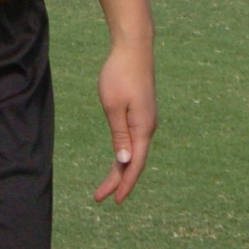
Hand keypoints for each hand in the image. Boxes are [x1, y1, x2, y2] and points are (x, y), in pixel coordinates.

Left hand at [91, 38, 155, 203]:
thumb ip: (119, 135)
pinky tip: (119, 158)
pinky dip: (125, 154)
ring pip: (135, 151)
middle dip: (118, 181)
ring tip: (107, 185)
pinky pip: (134, 140)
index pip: (134, 164)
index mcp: (143, 128)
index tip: (114, 201)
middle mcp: (148, 127)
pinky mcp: (142, 112)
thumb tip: (124, 162)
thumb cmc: (120, 75)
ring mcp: (146, 119)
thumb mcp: (114, 107)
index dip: (124, 184)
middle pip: (134, 161)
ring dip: (121, 169)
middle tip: (100, 197)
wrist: (134, 48)